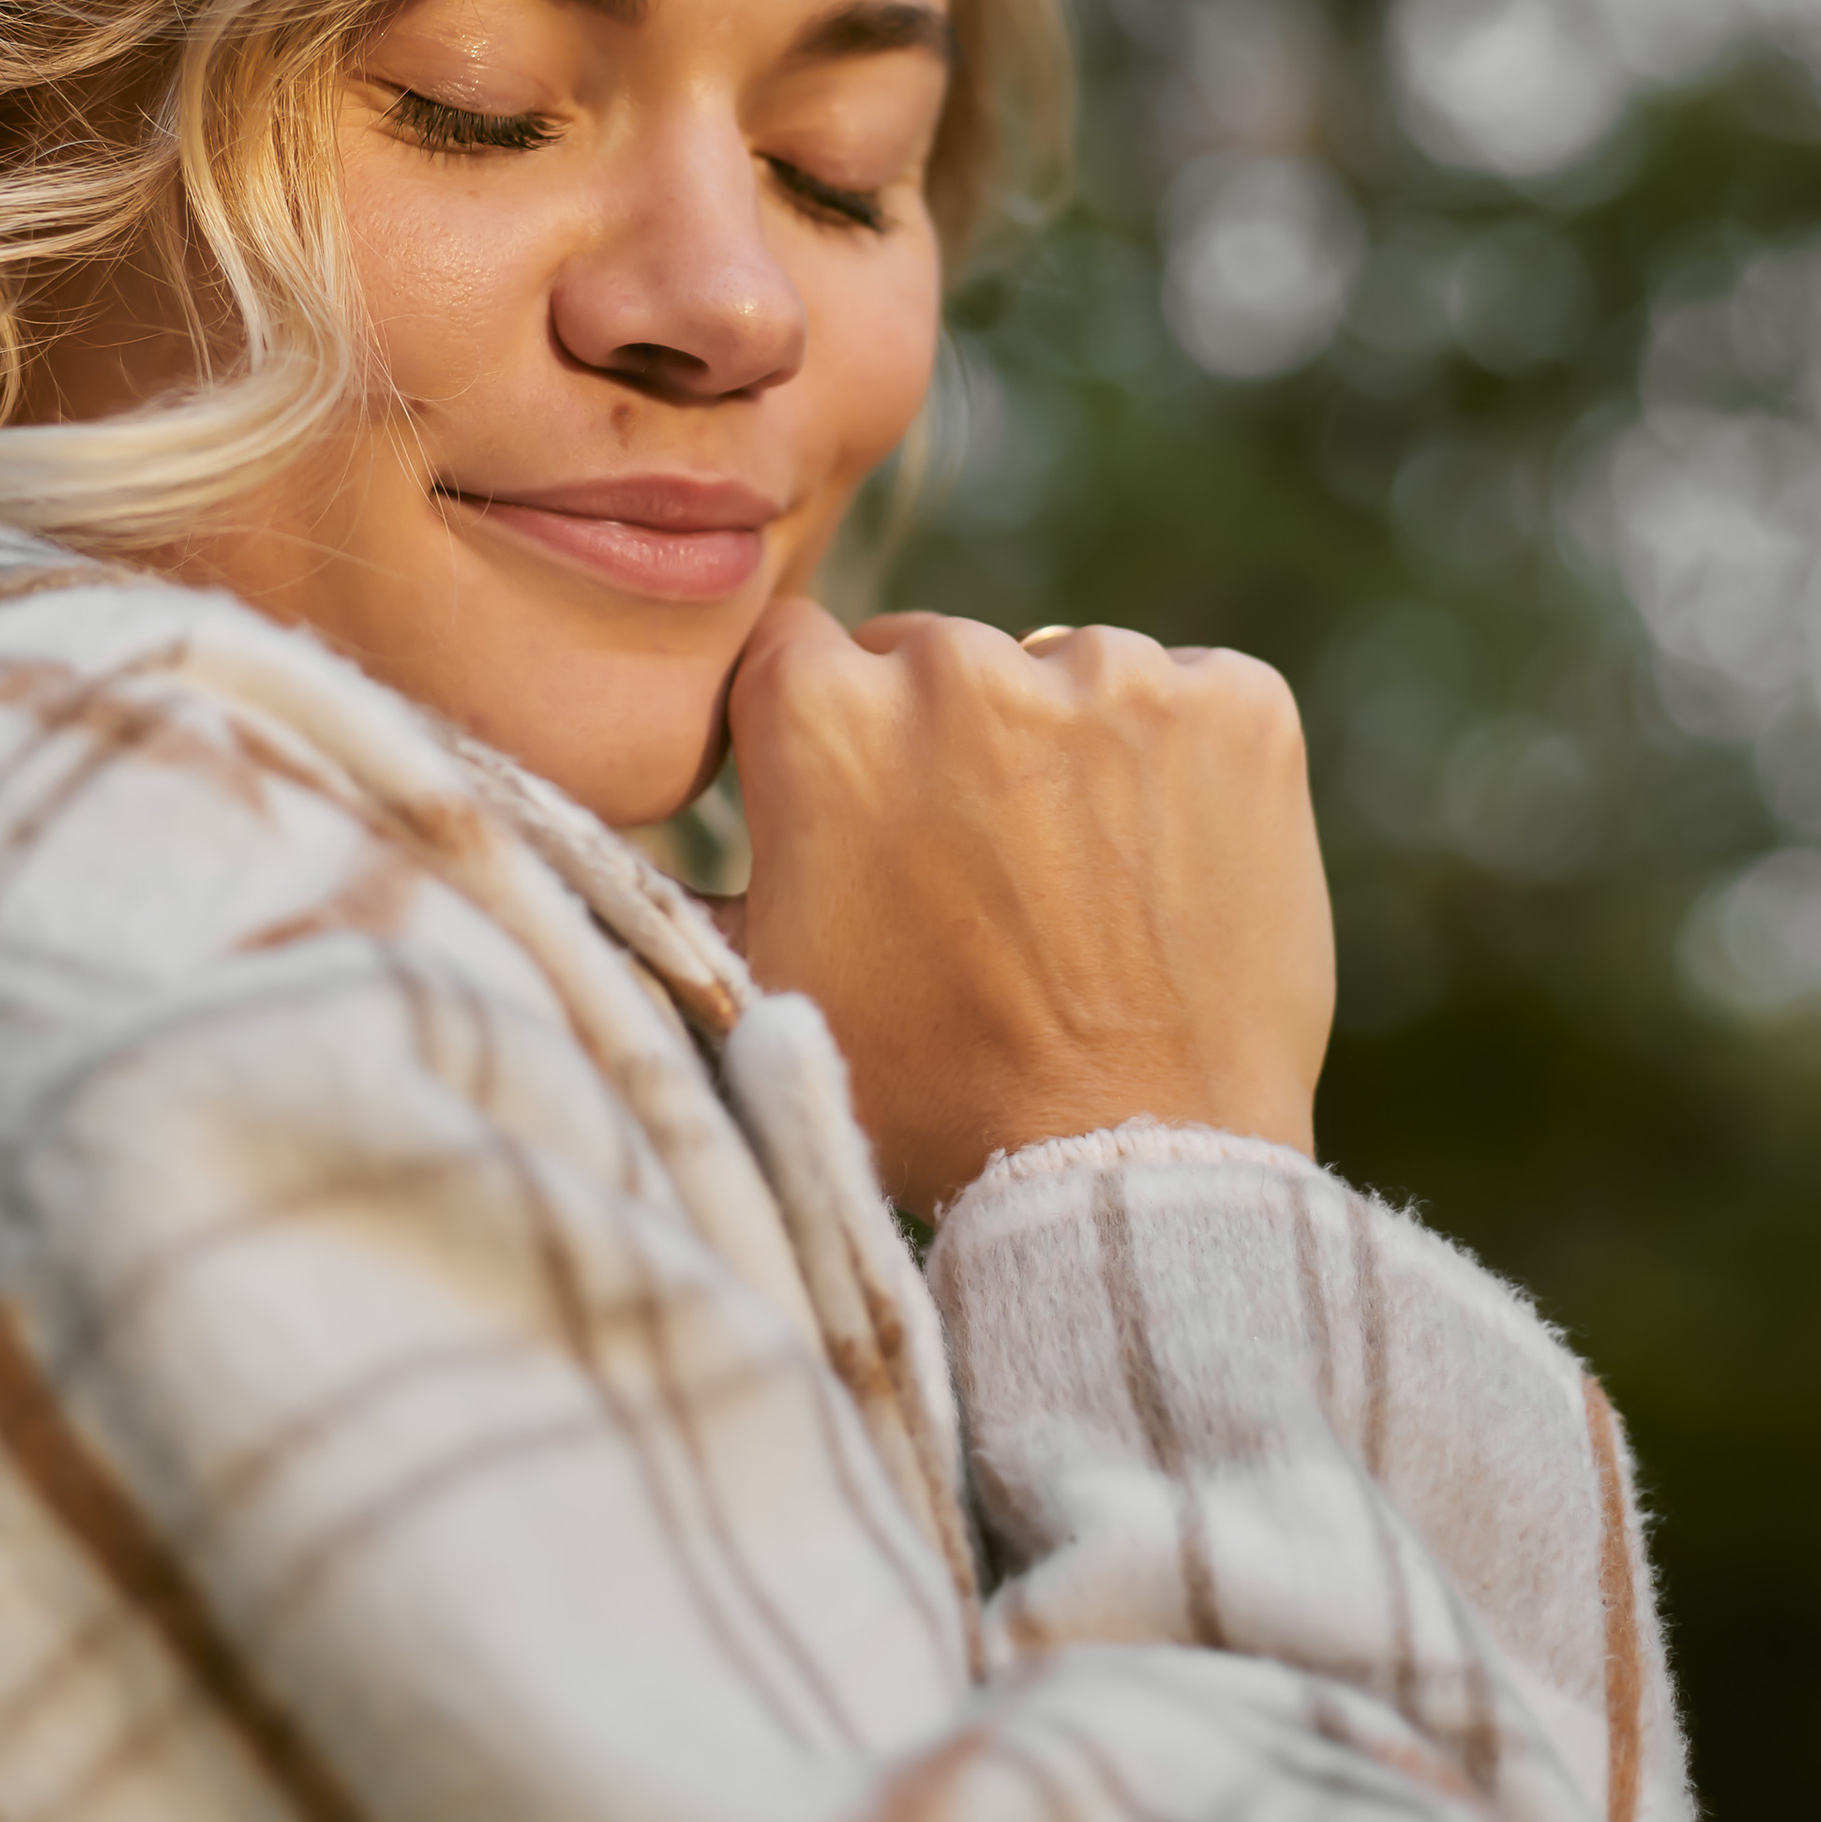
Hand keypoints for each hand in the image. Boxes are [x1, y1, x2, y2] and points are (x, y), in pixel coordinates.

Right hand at [725, 601, 1334, 1217]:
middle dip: (946, 741)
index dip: (828, 737)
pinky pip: (1197, 694)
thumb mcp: (764, 986)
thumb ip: (681, 878)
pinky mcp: (1239, 704)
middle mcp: (962, 664)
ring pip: (1068, 674)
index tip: (863, 813)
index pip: (804, 652)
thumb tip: (581, 827)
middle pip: (937, 658)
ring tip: (1084, 885)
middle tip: (978, 873)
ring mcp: (1114, 675)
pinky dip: (1189, 759)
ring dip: (1070, 747)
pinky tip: (1171, 865)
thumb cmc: (927, 1093)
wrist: (1128, 1169)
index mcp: (825, 711)